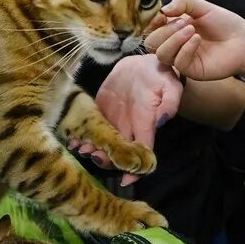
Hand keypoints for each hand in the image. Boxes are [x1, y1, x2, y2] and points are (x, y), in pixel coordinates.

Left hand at [83, 54, 182, 186]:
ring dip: (91, 151)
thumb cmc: (160, 75)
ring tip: (81, 148)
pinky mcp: (101, 112)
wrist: (143, 64)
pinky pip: (91, 129)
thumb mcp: (171, 85)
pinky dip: (82, 137)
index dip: (134, 169)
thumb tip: (162, 120)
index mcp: (145, 125)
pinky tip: (72, 140)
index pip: (141, 153)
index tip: (125, 179)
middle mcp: (129, 128)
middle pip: (117, 154)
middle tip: (94, 156)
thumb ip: (170, 103)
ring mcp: (113, 122)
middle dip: (106, 161)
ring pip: (102, 144)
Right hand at [145, 0, 244, 81]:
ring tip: (192, 30)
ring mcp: (182, 59)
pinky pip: (178, 62)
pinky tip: (197, 40)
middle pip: (152, 43)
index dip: (153, 22)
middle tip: (185, 22)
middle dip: (165, 30)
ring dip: (174, 39)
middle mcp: (174, 45)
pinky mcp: (192, 70)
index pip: (151, 29)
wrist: (243, 39)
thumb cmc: (224, 23)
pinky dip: (185, 49)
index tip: (165, 14)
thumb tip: (163, 9)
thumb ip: (182, 2)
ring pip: (161, 54)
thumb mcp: (201, 6)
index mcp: (173, 29)